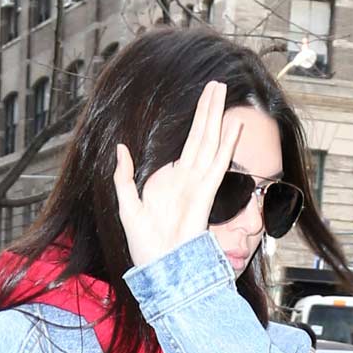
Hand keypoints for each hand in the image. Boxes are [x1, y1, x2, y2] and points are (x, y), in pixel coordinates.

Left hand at [113, 78, 243, 272]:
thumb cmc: (146, 246)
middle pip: (202, 136)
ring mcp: (198, 184)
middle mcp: (189, 179)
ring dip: (216, 116)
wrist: (159, 269)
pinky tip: (232, 125)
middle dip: (209, 109)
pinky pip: (218, 164)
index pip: (188, 144)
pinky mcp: (204, 194)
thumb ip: (124, 177)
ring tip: (221, 92)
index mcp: (173, 180)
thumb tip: (120, 149)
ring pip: (209, 142)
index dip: (195, 121)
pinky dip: (226, 145)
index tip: (203, 99)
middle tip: (217, 84)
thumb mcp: (127, 206)